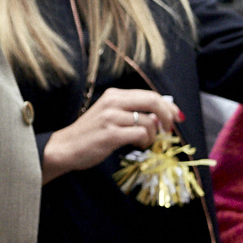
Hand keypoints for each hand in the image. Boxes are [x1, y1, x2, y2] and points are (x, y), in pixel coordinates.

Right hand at [40, 88, 180, 181]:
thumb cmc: (89, 134)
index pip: (149, 94)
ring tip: (145, 142)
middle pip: (153, 102)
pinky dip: (145, 141)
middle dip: (168, 116)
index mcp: (114, 95)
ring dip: (154, 134)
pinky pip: (140, 134)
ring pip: (149, 121)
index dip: (167, 106)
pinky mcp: (111, 134)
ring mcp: (111, 118)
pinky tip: (138, 145)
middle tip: (169, 129)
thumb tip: (161, 115)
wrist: (65, 147)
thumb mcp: (109, 114)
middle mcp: (113, 102)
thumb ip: (131, 111)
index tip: (176, 116)